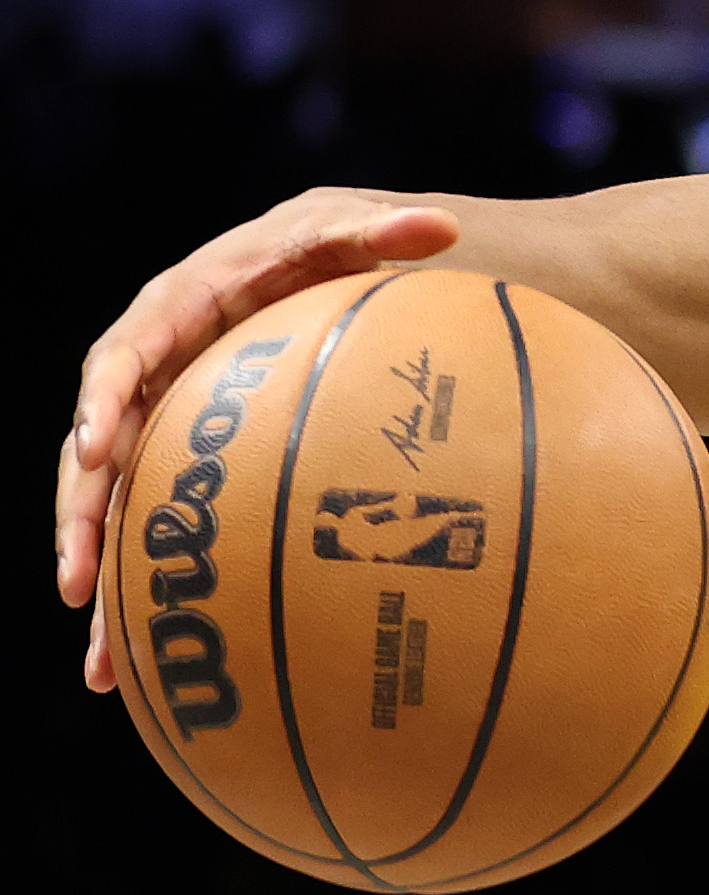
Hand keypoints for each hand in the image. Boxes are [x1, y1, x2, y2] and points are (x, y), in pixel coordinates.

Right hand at [54, 187, 456, 691]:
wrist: (358, 275)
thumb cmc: (354, 251)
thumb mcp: (361, 236)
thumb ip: (389, 232)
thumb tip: (443, 226)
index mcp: (182, 309)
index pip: (126, 354)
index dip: (105, 402)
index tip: (98, 449)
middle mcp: (160, 369)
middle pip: (100, 445)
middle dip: (82, 513)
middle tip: (80, 578)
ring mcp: (171, 418)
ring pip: (114, 500)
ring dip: (102, 570)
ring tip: (101, 652)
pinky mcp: (190, 459)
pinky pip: (155, 523)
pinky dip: (143, 590)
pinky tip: (134, 669)